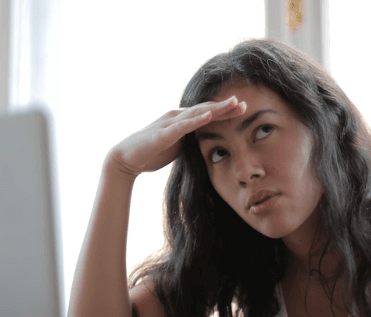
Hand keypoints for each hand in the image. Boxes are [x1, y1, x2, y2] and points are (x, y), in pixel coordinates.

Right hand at [108, 97, 246, 176]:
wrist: (126, 159)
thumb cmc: (151, 152)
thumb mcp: (178, 146)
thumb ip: (191, 141)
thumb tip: (207, 144)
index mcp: (181, 120)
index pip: (207, 113)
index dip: (225, 111)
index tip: (244, 109)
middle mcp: (176, 117)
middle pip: (205, 109)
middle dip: (226, 107)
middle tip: (244, 103)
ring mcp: (170, 123)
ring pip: (196, 114)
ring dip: (215, 108)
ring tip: (232, 104)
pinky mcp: (163, 133)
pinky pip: (183, 126)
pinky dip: (196, 120)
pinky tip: (209, 116)